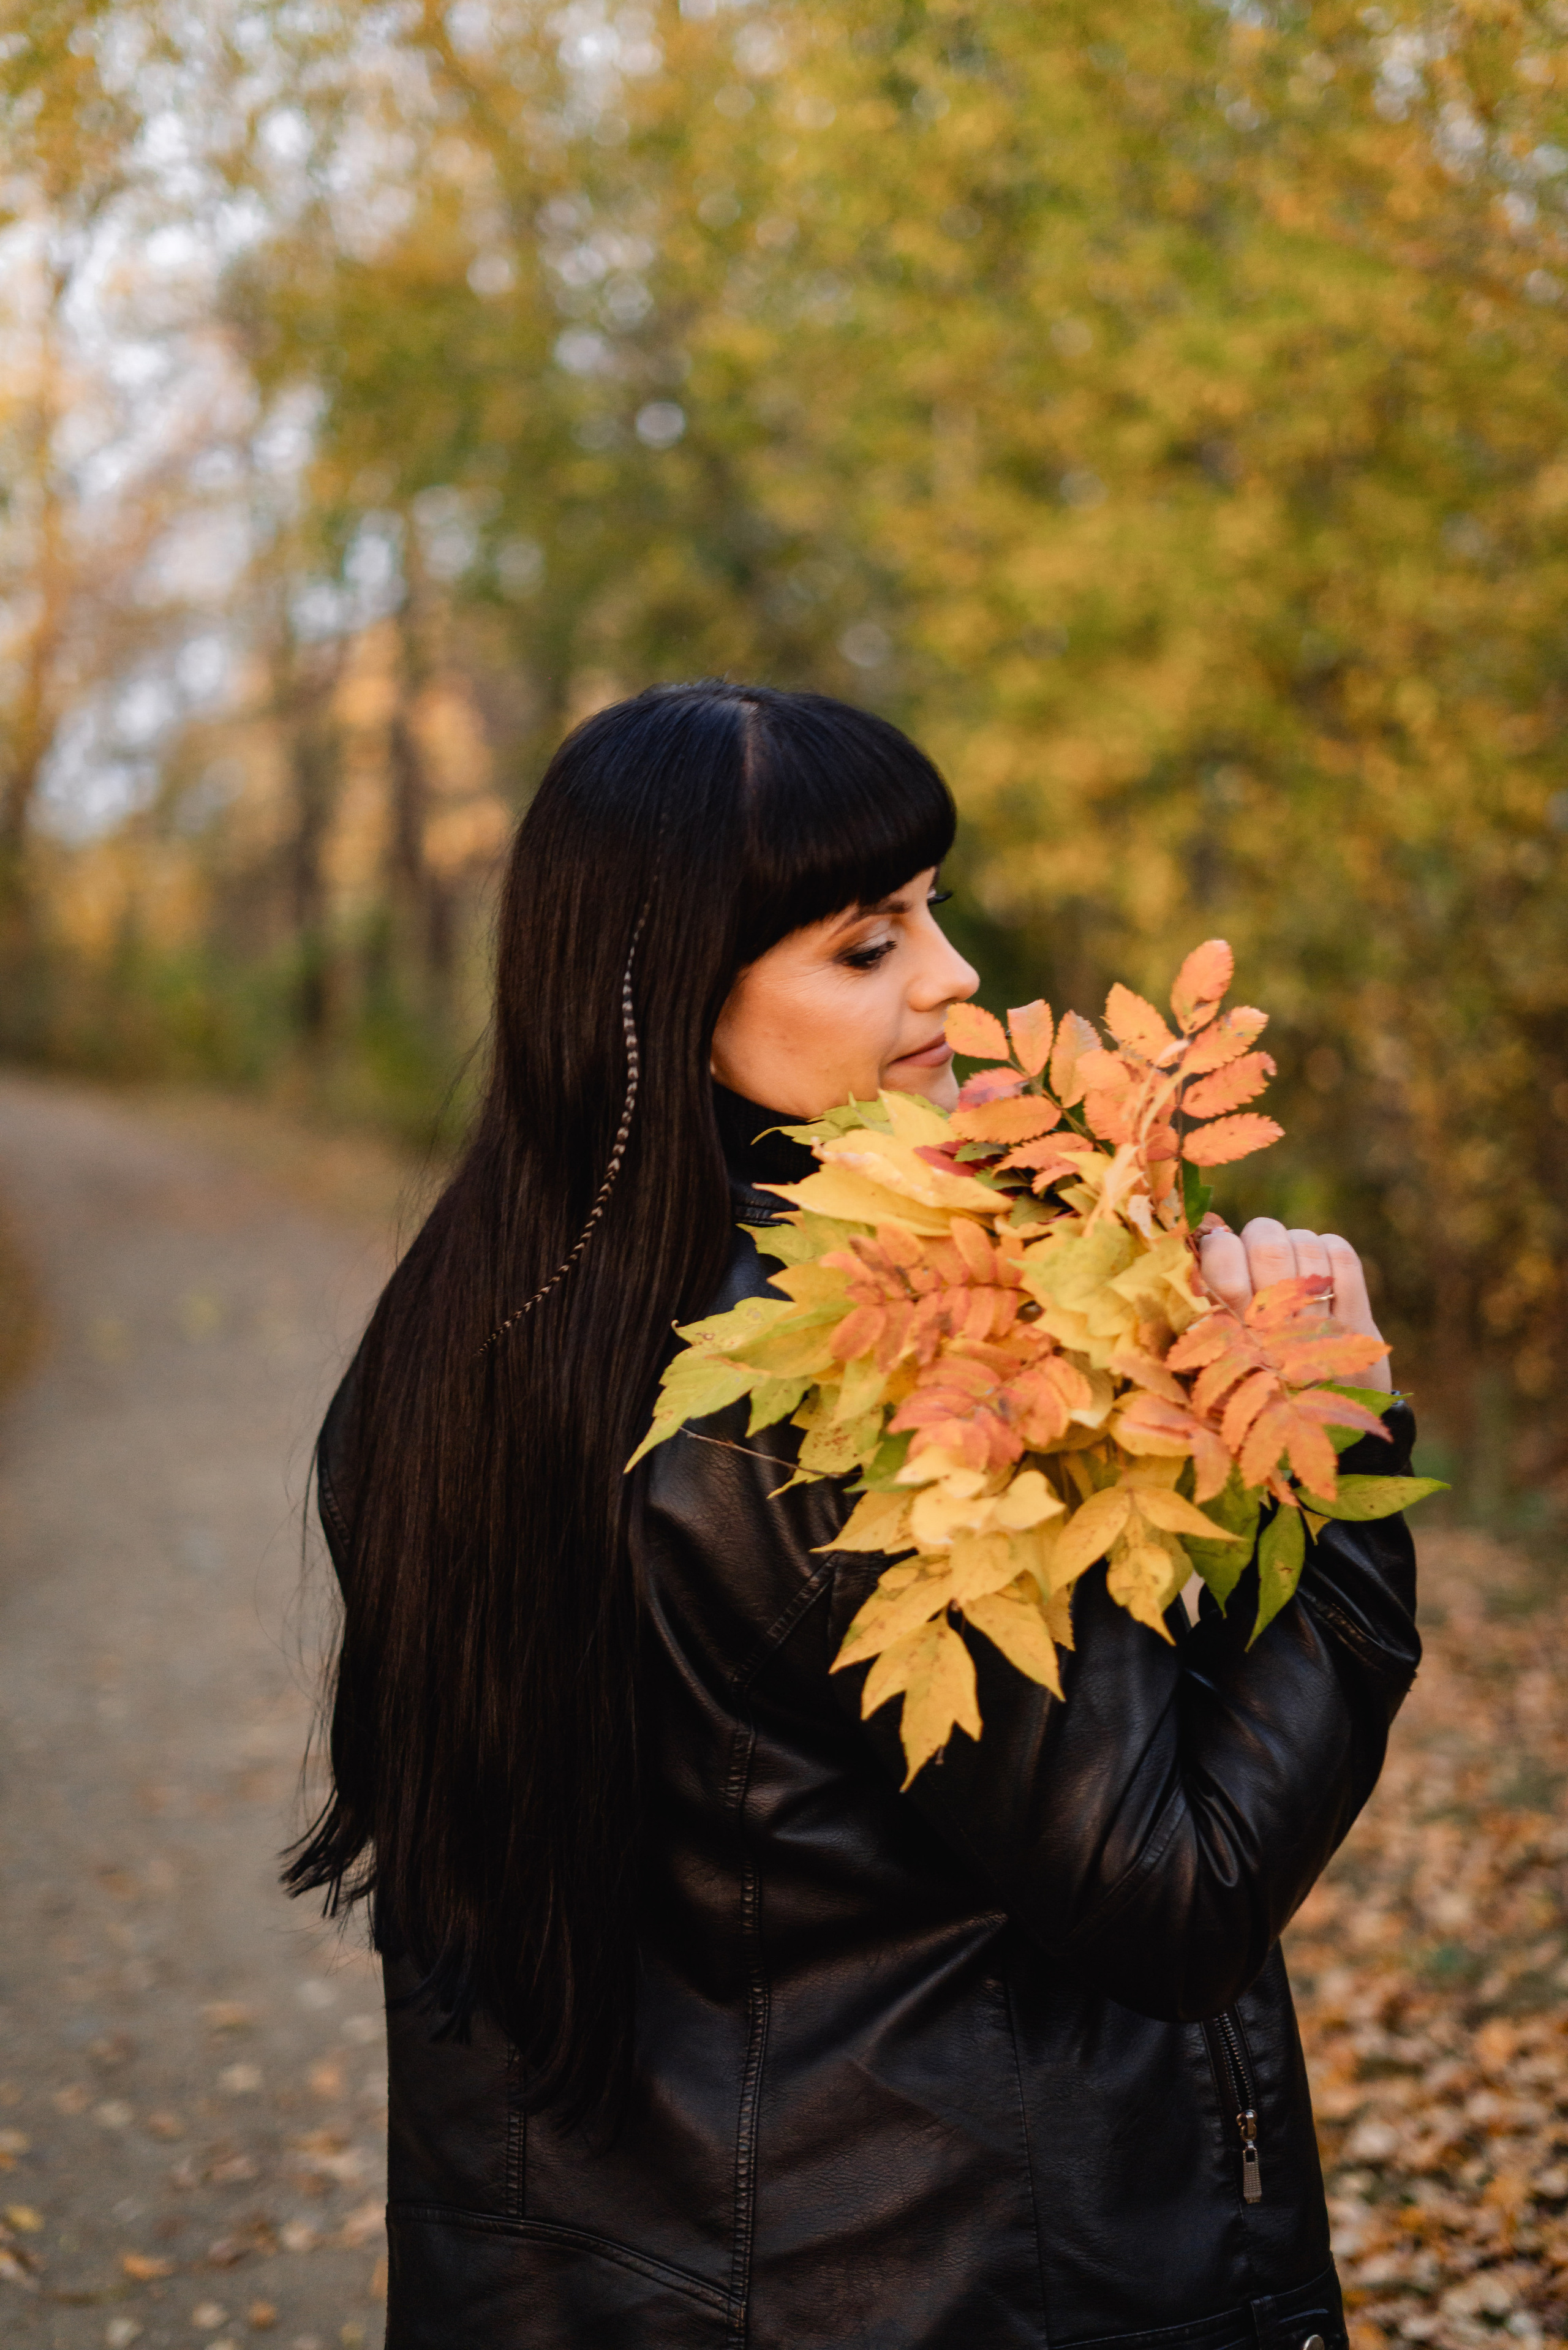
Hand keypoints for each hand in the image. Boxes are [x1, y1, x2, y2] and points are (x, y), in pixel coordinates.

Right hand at [1197, 1217, 1392, 1392]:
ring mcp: (1321, 1324)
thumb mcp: (1216, 1362)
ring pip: (1306, 1243)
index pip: (1222, 1259)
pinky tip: (1318, 1272)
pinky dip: (1329, 1251)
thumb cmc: (1252, 1392)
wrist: (1315, 1435)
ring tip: (1289, 1268)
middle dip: (1261, 1238)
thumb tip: (1206, 1246)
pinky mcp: (1358, 1324)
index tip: (1222, 1255)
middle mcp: (1275, 1328)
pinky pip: (1342, 1256)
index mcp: (1230, 1336)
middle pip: (1268, 1242)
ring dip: (1295, 1246)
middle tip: (1259, 1257)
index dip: (1220, 1246)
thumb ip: (1207, 1312)